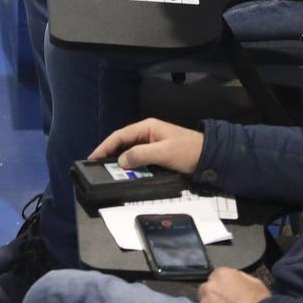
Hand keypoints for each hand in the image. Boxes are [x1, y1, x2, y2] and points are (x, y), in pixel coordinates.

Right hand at [88, 117, 204, 172]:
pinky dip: (131, 167)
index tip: (92, 158)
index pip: (119, 136)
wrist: (210, 157)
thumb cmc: (188, 151)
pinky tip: (125, 175)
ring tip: (107, 173)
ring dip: (120, 162)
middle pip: (122, 143)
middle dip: (109, 155)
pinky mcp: (157, 155)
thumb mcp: (163, 152)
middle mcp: (147, 134)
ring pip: (130, 153)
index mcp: (147, 127)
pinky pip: (139, 159)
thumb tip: (121, 161)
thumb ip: (140, 155)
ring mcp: (152, 144)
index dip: (104, 147)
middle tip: (96, 168)